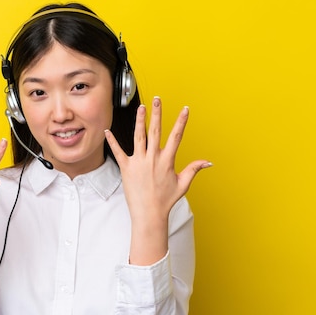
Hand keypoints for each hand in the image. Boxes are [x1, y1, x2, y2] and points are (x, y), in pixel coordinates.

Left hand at [104, 97, 210, 263]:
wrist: (149, 214)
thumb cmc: (165, 200)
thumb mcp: (183, 184)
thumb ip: (194, 169)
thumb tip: (208, 162)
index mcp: (167, 161)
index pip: (176, 137)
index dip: (181, 122)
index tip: (185, 109)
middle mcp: (152, 159)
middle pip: (155, 131)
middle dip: (157, 114)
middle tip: (157, 100)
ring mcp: (138, 162)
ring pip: (138, 137)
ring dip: (139, 121)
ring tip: (141, 108)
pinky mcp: (126, 168)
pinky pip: (118, 152)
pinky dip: (112, 141)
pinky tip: (107, 131)